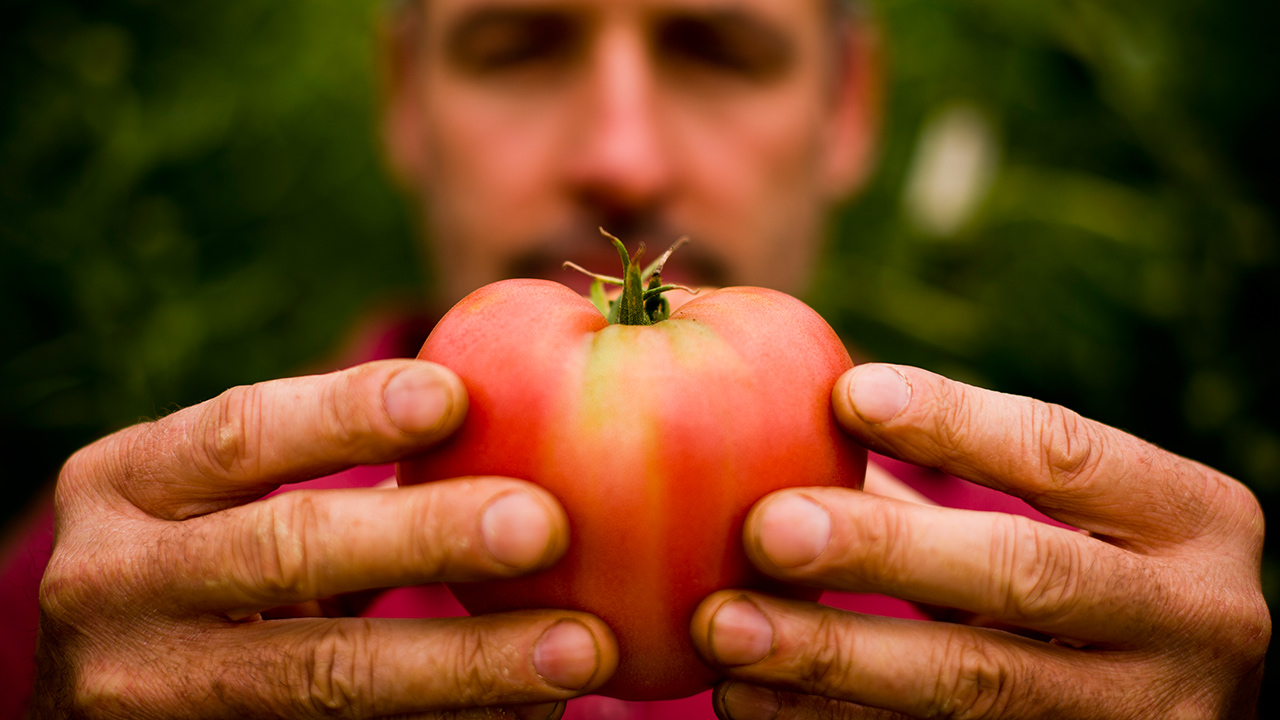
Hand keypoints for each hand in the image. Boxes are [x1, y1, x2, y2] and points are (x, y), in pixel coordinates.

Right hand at [35, 360, 617, 719]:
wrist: (117, 691)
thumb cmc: (203, 563)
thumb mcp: (220, 504)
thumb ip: (325, 470)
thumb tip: (503, 420)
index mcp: (122, 484)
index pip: (238, 432)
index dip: (346, 414)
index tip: (455, 396)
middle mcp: (112, 585)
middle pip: (286, 551)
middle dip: (425, 536)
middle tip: (544, 524)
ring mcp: (145, 693)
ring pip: (325, 679)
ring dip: (468, 663)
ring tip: (580, 646)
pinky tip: (532, 710)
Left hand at [691, 363, 1267, 718]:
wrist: (1177, 697)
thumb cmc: (1096, 571)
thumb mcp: (1071, 515)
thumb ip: (960, 467)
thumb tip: (801, 404)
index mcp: (1196, 518)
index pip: (1067, 454)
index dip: (956, 423)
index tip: (846, 394)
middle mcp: (1196, 619)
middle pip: (1024, 577)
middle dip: (884, 551)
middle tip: (767, 528)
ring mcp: (1143, 716)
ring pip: (973, 685)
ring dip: (833, 656)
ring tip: (725, 627)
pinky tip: (749, 701)